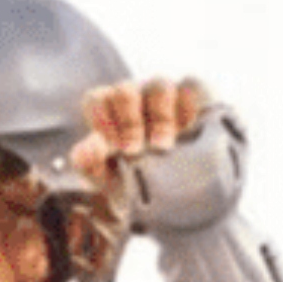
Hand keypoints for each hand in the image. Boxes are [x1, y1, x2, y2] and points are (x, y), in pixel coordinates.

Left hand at [69, 77, 211, 187]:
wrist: (172, 195)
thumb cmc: (131, 182)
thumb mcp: (105, 181)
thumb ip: (89, 165)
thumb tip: (89, 148)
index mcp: (107, 112)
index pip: (97, 100)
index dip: (101, 122)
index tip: (111, 149)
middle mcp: (134, 98)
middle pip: (125, 90)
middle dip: (129, 123)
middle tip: (133, 153)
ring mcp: (164, 95)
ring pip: (159, 86)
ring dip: (160, 118)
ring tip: (161, 148)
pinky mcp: (193, 96)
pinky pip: (191, 86)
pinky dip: (188, 106)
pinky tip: (188, 131)